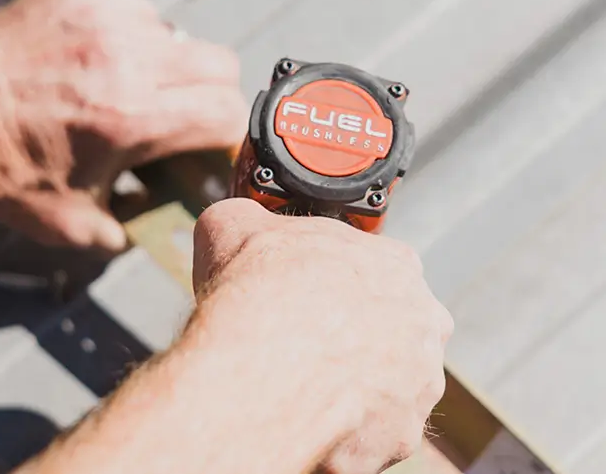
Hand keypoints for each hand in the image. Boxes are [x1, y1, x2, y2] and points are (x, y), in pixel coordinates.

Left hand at [0, 0, 246, 253]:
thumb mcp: (65, 224)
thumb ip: (122, 232)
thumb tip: (153, 227)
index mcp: (129, 118)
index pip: (226, 111)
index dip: (229, 135)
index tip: (214, 147)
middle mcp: (125, 60)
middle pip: (219, 63)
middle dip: (211, 96)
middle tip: (182, 117)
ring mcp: (101, 20)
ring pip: (178, 34)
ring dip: (168, 65)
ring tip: (132, 89)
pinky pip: (134, 11)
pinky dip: (131, 37)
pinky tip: (101, 62)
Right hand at [191, 198, 452, 473]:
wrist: (260, 367)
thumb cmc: (258, 294)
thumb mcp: (233, 225)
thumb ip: (248, 220)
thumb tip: (235, 220)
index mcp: (395, 264)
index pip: (375, 270)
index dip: (335, 283)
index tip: (306, 294)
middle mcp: (422, 322)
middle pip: (389, 330)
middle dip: (351, 337)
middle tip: (303, 343)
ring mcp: (418, 382)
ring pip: (385, 385)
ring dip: (350, 385)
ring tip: (300, 385)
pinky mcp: (401, 435)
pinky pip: (371, 432)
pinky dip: (342, 430)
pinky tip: (304, 416)